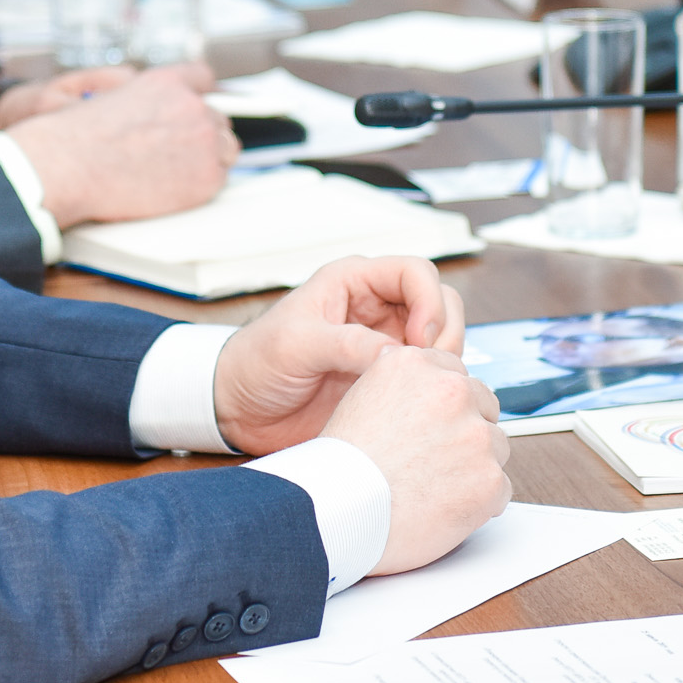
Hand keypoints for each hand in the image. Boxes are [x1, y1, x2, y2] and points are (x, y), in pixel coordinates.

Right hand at [0, 63, 228, 225]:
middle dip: (200, 134)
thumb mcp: (111, 98)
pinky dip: (201, 185)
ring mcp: (204, 141)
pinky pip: (219, 179)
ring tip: (174, 172)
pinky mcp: (208, 177)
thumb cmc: (77, 139)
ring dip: (207, 158)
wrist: (69, 168)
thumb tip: (156, 112)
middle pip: (217, 118)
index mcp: (167, 82)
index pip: (202, 77)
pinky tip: (173, 189)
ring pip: (226, 148)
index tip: (193, 111)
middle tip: (175, 152)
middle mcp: (192, 106)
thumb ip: (145, 100)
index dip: (197, 96)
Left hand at [214, 256, 465, 454]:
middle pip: (440, 304)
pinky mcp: (385, 380)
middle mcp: (376, 309)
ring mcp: (383, 344)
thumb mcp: (296, 344)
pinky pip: (425, 377)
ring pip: (439, 341)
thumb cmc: (256, 362)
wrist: (238, 410)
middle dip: (444, 333)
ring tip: (421, 390)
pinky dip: (431, 387)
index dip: (429, 301)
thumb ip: (347, 344)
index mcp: (353, 283)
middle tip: (427, 368)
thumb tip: (399, 355)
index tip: (420, 339)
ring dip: (442, 363)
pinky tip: (416, 406)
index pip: (415, 273)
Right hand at [318, 345, 509, 576]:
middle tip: (435, 459)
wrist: (335, 512)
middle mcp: (450, 391)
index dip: (445, 405)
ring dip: (475, 466)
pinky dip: (480, 503)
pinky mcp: (488, 479)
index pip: (455, 374)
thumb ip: (402, 388)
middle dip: (466, 431)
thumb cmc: (339, 468)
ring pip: (496, 447)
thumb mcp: (361, 399)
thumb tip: (426, 392)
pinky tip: (444, 508)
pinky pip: (499, 489)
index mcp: (416, 365)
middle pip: (483, 406)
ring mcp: (475, 435)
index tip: (435, 425)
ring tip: (435, 487)